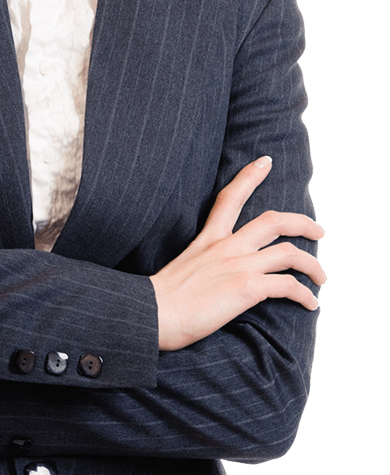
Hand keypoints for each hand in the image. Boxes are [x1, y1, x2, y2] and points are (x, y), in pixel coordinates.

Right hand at [150, 156, 325, 350]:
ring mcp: (238, 264)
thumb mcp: (183, 267)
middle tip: (319, 231)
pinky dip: (305, 295)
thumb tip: (214, 276)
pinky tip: (310, 305)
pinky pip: (288, 285)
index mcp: (208, 239)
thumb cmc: (161, 299)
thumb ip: (203, 264)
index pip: (230, 198)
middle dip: (303, 223)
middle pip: (274, 221)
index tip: (266, 161)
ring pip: (290, 253)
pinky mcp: (247, 287)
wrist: (153, 313)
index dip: (250, 176)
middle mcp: (226, 246)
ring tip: (321, 278)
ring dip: (313, 265)